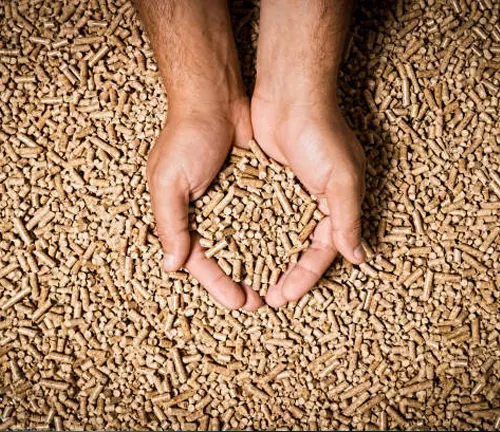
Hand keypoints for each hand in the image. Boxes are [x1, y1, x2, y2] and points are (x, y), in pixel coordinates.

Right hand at [147, 101, 261, 310]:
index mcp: (182, 216)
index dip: (218, 283)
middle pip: (227, 258)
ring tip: (278, 285)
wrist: (215, 98)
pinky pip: (265, 218)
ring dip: (262, 263)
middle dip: (243, 281)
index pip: (200, 261)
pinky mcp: (254, 188)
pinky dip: (274, 236)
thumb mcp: (168, 181)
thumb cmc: (185, 138)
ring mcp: (232, 202)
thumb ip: (170, 223)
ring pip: (249, 242)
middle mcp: (207, 214)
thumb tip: (173, 265)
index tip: (239, 302)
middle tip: (262, 302)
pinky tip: (288, 252)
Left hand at [251, 97, 365, 306]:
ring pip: (274, 236)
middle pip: (296, 250)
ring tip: (246, 282)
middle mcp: (312, 204)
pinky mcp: (265, 183)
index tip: (284, 296)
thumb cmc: (321, 134)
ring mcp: (287, 194)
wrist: (290, 94)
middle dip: (282, 274)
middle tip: (264, 298)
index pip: (321, 252)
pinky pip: (256, 215)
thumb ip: (347, 218)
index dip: (304, 277)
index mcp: (335, 206)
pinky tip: (233, 251)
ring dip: (263, 259)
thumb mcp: (342, 179)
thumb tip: (358, 257)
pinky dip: (248, 233)